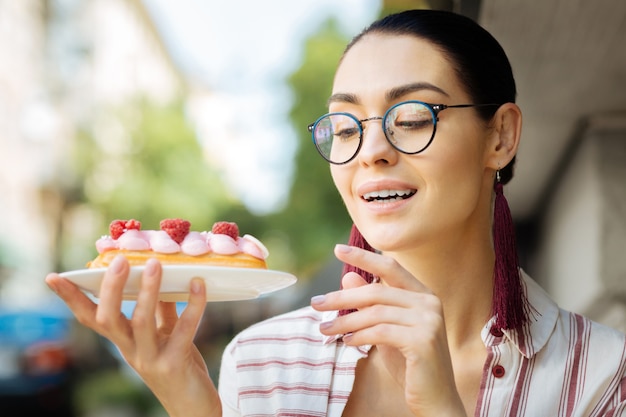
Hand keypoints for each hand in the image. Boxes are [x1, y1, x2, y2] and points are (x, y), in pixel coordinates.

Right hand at [45, 255, 220, 416]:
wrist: (194, 407)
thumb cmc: (178, 367)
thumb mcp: (163, 336)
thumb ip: (160, 310)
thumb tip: (161, 277)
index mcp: (123, 342)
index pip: (90, 318)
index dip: (71, 298)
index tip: (53, 277)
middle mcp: (130, 351)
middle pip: (108, 319)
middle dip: (110, 289)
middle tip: (119, 261)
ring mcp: (149, 359)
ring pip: (140, 322)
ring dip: (148, 291)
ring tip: (155, 264)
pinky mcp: (174, 364)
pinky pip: (183, 330)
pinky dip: (193, 305)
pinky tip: (198, 284)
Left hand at [310, 244, 465, 415]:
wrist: (435, 399)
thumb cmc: (410, 363)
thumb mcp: (385, 329)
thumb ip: (370, 304)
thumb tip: (347, 277)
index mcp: (423, 295)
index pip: (390, 267)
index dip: (364, 256)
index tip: (337, 249)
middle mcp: (429, 302)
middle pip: (376, 290)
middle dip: (342, 297)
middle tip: (316, 303)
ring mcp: (429, 321)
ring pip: (375, 312)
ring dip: (345, 321)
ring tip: (324, 329)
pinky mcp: (423, 341)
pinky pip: (380, 332)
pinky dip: (358, 336)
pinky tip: (345, 343)